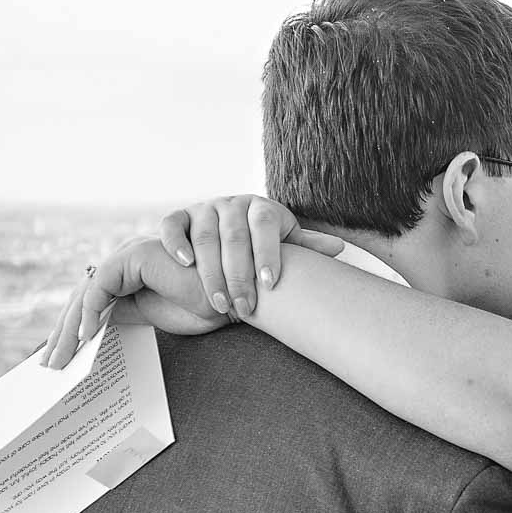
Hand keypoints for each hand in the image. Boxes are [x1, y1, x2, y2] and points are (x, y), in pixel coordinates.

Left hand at [44, 237, 221, 368]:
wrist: (238, 298)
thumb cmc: (206, 307)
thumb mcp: (155, 317)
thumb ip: (124, 318)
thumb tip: (92, 337)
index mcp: (128, 277)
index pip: (90, 304)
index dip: (71, 331)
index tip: (61, 361)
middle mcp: (124, 263)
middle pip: (82, 299)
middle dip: (63, 334)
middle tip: (50, 366)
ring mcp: (128, 256)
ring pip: (85, 294)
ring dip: (69, 328)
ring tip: (60, 359)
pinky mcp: (134, 256)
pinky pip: (100, 287)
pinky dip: (89, 312)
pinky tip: (84, 337)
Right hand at [160, 195, 343, 319]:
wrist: (224, 228)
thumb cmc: (261, 243)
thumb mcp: (284, 241)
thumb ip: (306, 246)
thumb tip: (338, 247)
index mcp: (260, 207)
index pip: (264, 224)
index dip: (267, 253)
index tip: (270, 285)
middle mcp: (231, 204)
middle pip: (234, 236)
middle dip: (239, 275)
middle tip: (244, 308)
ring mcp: (204, 209)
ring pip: (204, 236)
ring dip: (210, 271)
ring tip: (219, 303)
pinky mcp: (180, 216)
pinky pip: (173, 225)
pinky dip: (177, 243)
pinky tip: (185, 264)